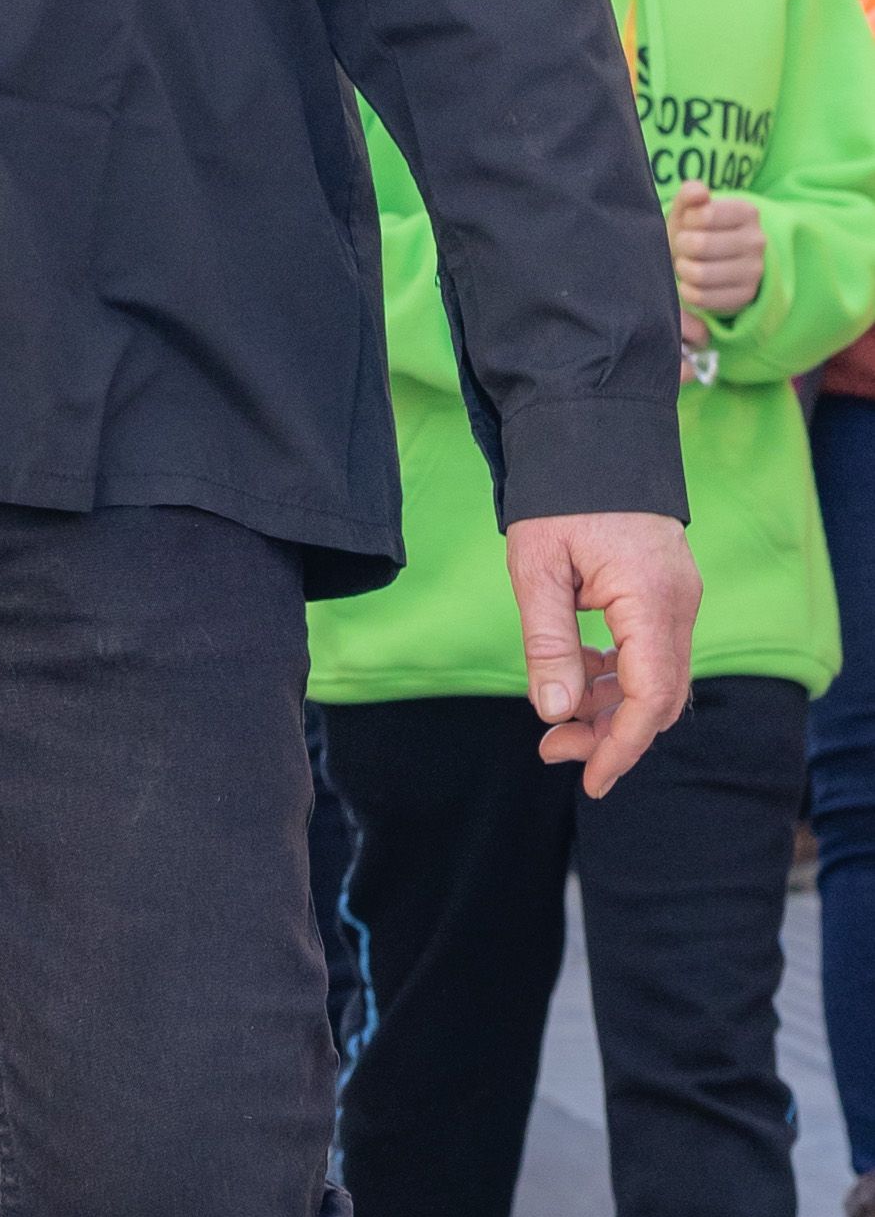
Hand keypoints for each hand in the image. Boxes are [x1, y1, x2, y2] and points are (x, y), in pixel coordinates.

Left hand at [507, 506, 699, 792]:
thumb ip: (548, 643)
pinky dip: (618, 676)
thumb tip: (554, 712)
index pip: (649, 697)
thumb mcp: (537, 569)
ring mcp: (679, 598)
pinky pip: (652, 653)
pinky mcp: (667, 593)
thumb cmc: (560, 496)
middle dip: (611, 734)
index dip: (621, 746)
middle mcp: (679, 604)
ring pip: (657, 678)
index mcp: (651, 601)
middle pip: (659, 697)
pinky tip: (576, 676)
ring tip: (556, 722)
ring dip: (611, 707)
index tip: (592, 782)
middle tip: (552, 750)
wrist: (591, 435)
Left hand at [667, 177, 764, 337]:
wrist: (711, 262)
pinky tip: (691, 283)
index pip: (704, 214)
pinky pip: (702, 298)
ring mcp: (755, 270)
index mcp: (747, 212)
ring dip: (683, 269)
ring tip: (686, 264)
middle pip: (699, 245)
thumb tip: (697, 192)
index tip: (690, 223)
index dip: (687, 220)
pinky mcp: (745, 296)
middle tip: (685, 246)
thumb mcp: (690, 210)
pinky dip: (688, 291)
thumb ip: (690, 194)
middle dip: (682, 246)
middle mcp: (757, 240)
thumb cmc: (696, 230)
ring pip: (700, 274)